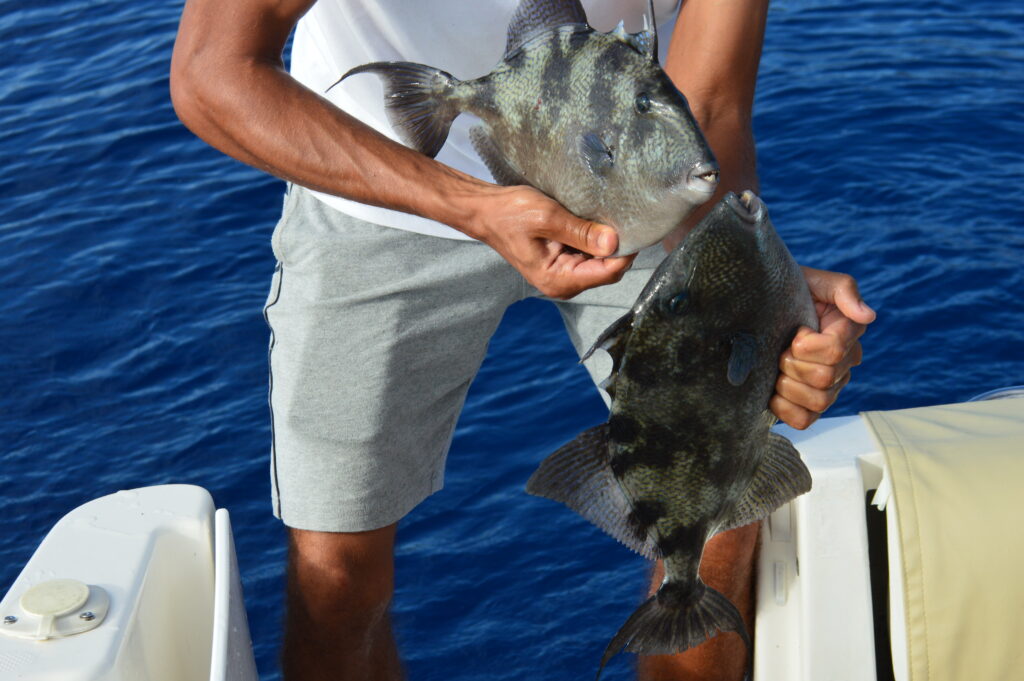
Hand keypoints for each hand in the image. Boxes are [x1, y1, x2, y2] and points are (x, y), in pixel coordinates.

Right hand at [472, 185, 635, 298]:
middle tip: (621, 217)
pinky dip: (594, 241)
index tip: (635, 227)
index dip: (625, 252)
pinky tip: (591, 223)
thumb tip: (613, 242)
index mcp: (558, 279)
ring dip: (605, 243)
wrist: (486, 211)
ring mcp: (562, 275)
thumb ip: (581, 232)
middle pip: (608, 270)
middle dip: (617, 247)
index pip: (608, 273)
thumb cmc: (509, 214)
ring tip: (604, 217)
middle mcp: (562, 284)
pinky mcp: (561, 263)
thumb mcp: (548, 217)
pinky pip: (589, 256)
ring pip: (600, 263)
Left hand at [770, 267, 875, 429]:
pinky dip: (785, 409)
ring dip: (788, 386)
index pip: (834, 351)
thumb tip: (866, 316)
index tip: (795, 331)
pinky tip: (773, 392)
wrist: (755, 309)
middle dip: (793, 363)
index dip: (806, 345)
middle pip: (825, 378)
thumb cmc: (785, 291)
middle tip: (781, 350)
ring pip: (819, 401)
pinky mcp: (805, 405)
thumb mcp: (812, 280)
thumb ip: (843, 290)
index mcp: (846, 334)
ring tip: (777, 370)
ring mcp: (826, 386)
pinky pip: (804, 420)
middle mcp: (842, 363)